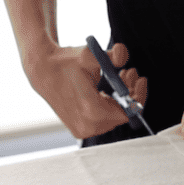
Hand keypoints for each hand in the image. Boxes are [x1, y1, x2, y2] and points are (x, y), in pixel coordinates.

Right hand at [24, 42, 147, 139]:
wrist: (43, 71)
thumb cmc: (66, 63)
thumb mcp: (90, 55)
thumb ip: (111, 56)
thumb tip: (123, 54)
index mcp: (93, 112)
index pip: (129, 112)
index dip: (138, 96)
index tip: (140, 79)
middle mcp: (88, 126)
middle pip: (123, 114)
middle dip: (130, 92)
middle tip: (129, 72)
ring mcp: (83, 130)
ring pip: (114, 116)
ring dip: (121, 97)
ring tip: (120, 75)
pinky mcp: (79, 129)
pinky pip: (103, 120)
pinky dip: (109, 104)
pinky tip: (108, 88)